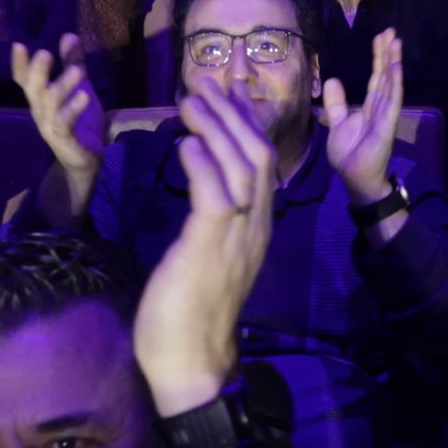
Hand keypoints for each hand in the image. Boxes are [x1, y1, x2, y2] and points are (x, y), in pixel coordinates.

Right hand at [12, 35, 105, 175]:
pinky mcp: (65, 140)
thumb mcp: (79, 87)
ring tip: (77, 71)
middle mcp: (41, 111)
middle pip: (33, 90)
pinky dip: (73, 110)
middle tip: (44, 53)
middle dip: (37, 72)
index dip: (20, 65)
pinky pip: (65, 124)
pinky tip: (84, 96)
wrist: (84, 159)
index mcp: (41, 99)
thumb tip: (68, 35)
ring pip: (51, 105)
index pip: (25, 80)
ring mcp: (51, 126)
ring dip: (62, 86)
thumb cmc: (79, 120)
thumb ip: (73, 63)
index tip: (19, 45)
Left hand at [135, 86, 275, 412]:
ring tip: (191, 101)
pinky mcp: (209, 248)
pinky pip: (214, 194)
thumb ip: (212, 222)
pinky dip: (202, 163)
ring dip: (216, 127)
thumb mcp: (209, 257)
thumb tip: (203, 184)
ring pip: (241, 166)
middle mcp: (256, 227)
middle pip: (258, 155)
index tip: (227, 95)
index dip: (246, 125)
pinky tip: (185, 144)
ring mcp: (236, 238)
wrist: (190, 363)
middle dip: (233, 114)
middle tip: (205, 84)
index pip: (262, 164)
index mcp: (258, 228)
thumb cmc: (189, 314)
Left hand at [323, 28, 403, 202]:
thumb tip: (333, 79)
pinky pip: (392, 101)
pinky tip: (396, 68)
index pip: (376, 77)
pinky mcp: (387, 125)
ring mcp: (386, 115)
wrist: (354, 178)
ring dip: (393, 63)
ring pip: (391, 84)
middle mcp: (380, 107)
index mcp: (370, 106)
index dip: (378, 57)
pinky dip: (395, 84)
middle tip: (391, 31)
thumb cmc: (349, 154)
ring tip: (396, 42)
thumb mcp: (337, 124)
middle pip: (384, 75)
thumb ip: (336, 103)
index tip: (381, 37)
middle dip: (387, 53)